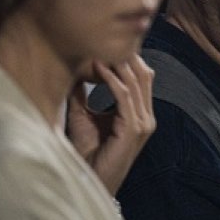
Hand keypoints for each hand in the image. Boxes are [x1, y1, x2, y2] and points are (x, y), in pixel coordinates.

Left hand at [66, 54, 155, 193]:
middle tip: (104, 38)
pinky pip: (125, 95)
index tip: (103, 42)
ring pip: (136, 81)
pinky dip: (112, 78)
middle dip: (125, 55)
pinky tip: (98, 67)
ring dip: (117, 63)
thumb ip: (82, 93)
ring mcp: (143, 123)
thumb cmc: (87, 153)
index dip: (125, 57)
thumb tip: (74, 68)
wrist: (89, 181)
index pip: (140, 76)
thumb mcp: (83, 116)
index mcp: (140, 113)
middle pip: (143, 74)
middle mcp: (146, 116)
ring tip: (99, 47)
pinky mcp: (134, 129)